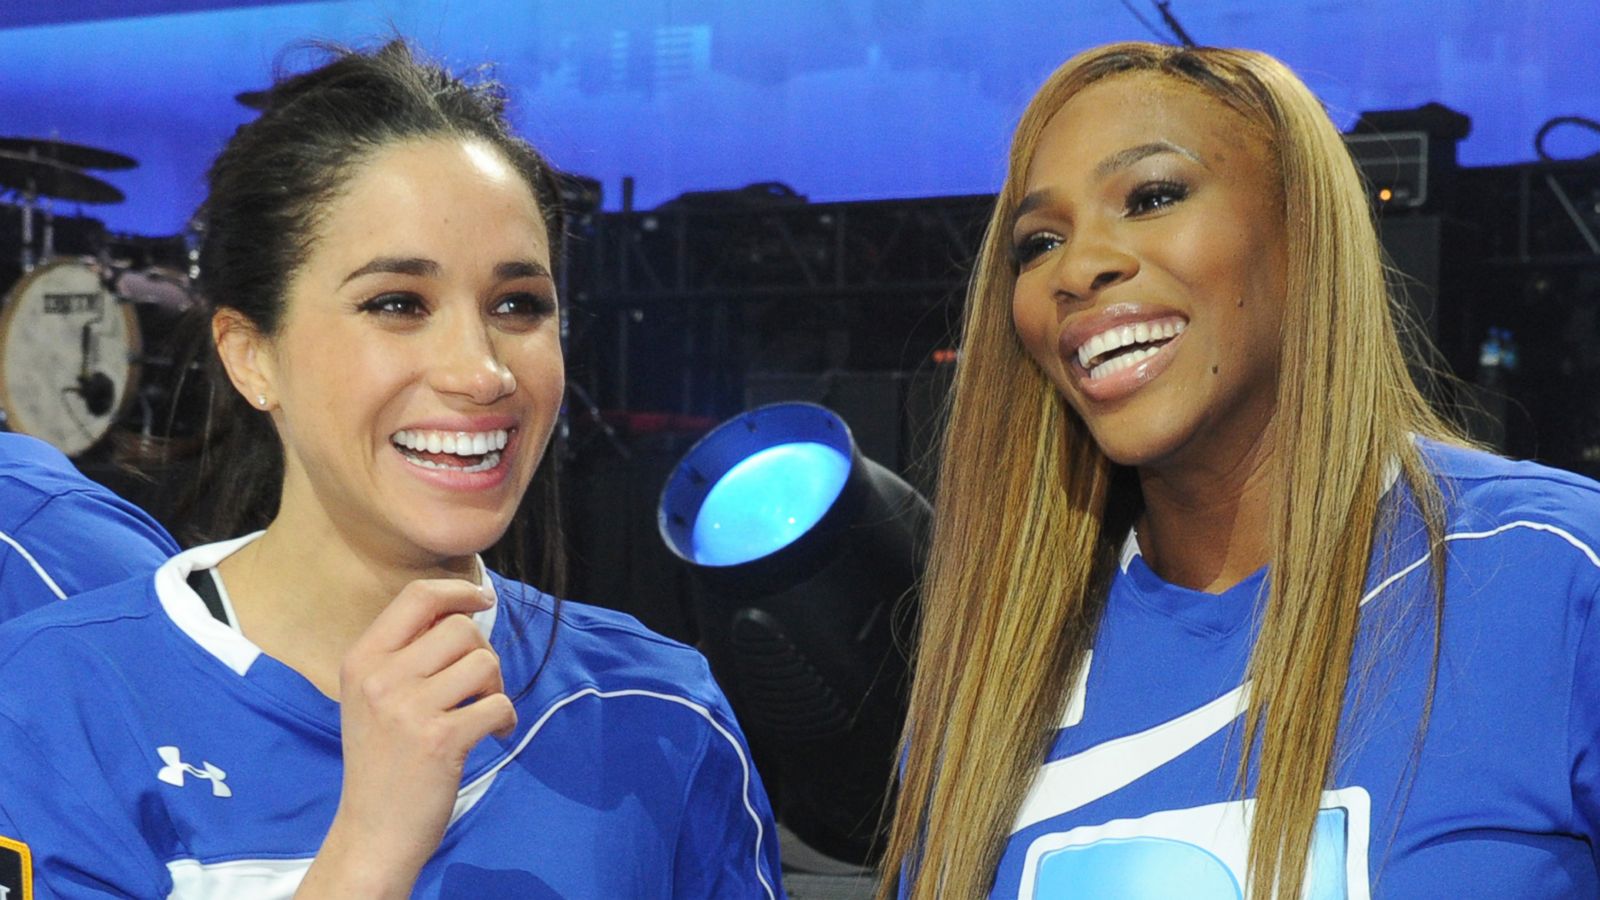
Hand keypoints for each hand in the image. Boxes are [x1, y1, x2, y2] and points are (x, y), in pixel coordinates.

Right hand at [296, 579, 514, 897]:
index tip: (481, 599)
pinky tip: (495, 733)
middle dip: (482, 651)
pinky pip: (497, 703)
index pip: (416, 596)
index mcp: (362, 660)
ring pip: (483, 662)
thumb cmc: (382, 758)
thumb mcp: (372, 696)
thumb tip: (461, 608)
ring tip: (483, 711)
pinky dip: (506, 718)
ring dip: (495, 685)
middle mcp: (381, 679)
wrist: (373, 830)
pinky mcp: (440, 740)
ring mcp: (408, 709)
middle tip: (477, 684)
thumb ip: (405, 652)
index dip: (458, 590)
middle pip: (460, 628)